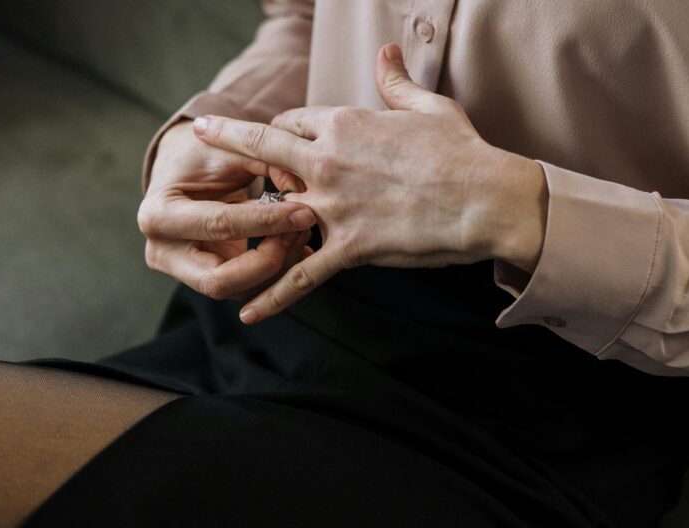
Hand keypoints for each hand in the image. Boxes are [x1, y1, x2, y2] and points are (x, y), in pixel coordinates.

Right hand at [138, 120, 316, 300]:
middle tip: (300, 232)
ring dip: (277, 268)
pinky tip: (296, 248)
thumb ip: (266, 161)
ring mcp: (182, 272)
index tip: (304, 211)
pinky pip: (245, 289)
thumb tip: (303, 189)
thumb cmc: (202, 156)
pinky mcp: (205, 280)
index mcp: (159, 214)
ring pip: (237, 291)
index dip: (266, 221)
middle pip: (219, 280)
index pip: (219, 224)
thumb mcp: (229, 148)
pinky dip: (276, 273)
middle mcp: (162, 251)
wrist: (182, 172)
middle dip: (268, 261)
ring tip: (301, 234)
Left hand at [192, 43, 547, 323]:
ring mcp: (332, 205)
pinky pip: (300, 274)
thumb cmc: (462, 152)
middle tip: (201, 134)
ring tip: (223, 236)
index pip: (291, 121)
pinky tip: (247, 312)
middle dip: (228, 139)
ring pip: (273, 212)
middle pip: (262, 148)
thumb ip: (396, 82)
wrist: (487, 199)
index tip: (278, 140)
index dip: (282, 130)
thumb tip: (386, 54)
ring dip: (251, 224)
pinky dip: (272, 296)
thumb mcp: (428, 107)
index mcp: (344, 124)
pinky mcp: (348, 246)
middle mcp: (327, 160)